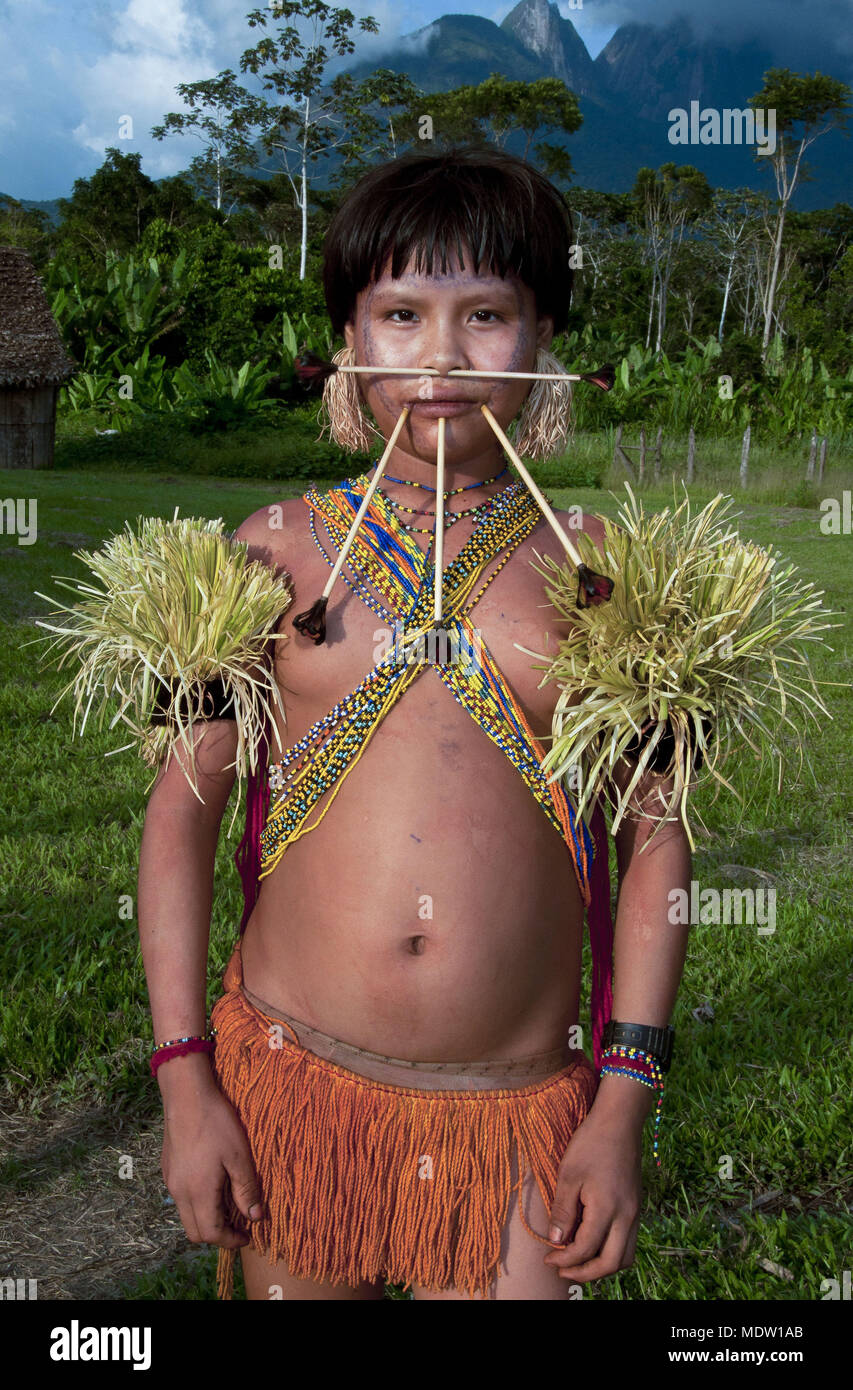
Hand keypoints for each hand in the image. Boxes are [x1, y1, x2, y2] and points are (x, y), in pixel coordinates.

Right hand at [161, 1086, 262, 1249]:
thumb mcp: (239, 1156)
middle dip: (217, 1236)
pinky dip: (197, 1204)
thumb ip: (246, 1189)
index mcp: (198, 1192)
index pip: (212, 1233)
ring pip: (186, 1216)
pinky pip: (181, 1199)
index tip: (248, 1235)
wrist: (187, 1095)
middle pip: (195, 1232)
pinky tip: (213, 1186)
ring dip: (207, 1219)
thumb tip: (255, 1217)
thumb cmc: (216, 1123)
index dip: (231, 1241)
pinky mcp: (168, 1169)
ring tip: (229, 1205)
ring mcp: (170, 1181)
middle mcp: (179, 1192)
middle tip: (239, 1225)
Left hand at [542, 1110, 642, 1282]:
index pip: (585, 1249)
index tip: (547, 1258)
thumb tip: (556, 1241)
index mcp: (608, 1209)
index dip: (564, 1259)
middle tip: (562, 1270)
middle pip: (611, 1264)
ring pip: (624, 1257)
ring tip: (577, 1261)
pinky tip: (592, 1242)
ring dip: (602, 1266)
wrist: (619, 1121)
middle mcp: (627, 1216)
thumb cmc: (591, 1143)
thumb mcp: (568, 1175)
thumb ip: (562, 1211)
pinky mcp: (636, 1207)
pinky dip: (611, 1251)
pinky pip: (628, 1242)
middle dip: (585, 1273)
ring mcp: (635, 1212)